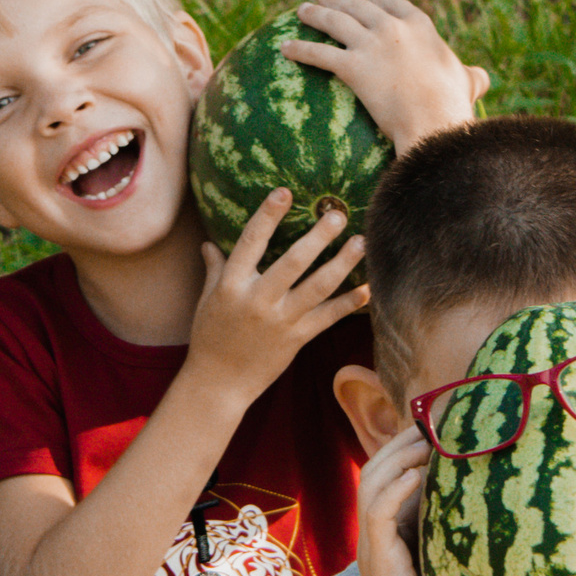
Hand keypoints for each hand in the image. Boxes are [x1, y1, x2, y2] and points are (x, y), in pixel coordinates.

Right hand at [186, 186, 369, 404]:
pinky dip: (348, 303)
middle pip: (294, 262)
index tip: (285, 192)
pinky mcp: (296, 339)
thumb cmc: (210, 338)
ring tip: (360, 242)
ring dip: (342, 263)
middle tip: (338, 214)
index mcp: (232, 284)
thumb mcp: (207, 300)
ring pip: (317, 287)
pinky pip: (327, 317)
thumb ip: (215, 269)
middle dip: (318, 236)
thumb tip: (208, 244)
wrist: (218, 383)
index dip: (268, 215)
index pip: (251, 241)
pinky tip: (368, 288)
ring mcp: (279, 321)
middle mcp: (258, 300)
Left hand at [283, 0, 487, 150]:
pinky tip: (284, 48)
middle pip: (359, 6)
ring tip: (302, 11)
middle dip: (340, 0)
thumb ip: (470, 75)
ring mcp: (372, 44)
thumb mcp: (466, 83)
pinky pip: (319, 53)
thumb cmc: (452, 107)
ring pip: (335, 21)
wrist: (436, 123)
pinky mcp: (353, 67)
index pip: (394, 4)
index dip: (377, 1)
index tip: (368, 1)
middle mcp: (394, 27)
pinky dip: (300, 48)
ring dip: (315, 13)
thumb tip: (482, 78)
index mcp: (421, 25)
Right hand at [356, 423, 452, 575]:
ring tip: (430, 437)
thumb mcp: (451, 566)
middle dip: (405, 439)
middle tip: (438, 419)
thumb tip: (492, 503)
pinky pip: (377, 509)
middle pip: (378, 467)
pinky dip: (396, 486)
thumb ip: (457, 534)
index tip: (447, 426)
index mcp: (392, 532)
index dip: (412, 446)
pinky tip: (421, 473)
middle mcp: (377, 534)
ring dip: (400, 454)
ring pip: (373, 480)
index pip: (391, 474)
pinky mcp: (377, 558)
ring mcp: (373, 545)